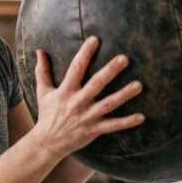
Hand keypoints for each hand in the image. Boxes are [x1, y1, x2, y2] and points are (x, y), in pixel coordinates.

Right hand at [32, 37, 144, 157]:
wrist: (48, 142)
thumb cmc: (47, 114)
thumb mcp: (43, 91)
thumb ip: (43, 70)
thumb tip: (39, 51)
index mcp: (65, 91)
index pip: (76, 68)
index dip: (85, 53)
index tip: (95, 40)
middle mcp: (77, 103)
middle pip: (96, 84)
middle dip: (110, 71)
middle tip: (124, 58)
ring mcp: (87, 117)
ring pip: (108, 104)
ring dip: (124, 95)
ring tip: (139, 85)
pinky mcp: (94, 130)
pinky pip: (113, 125)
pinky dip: (127, 122)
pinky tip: (141, 116)